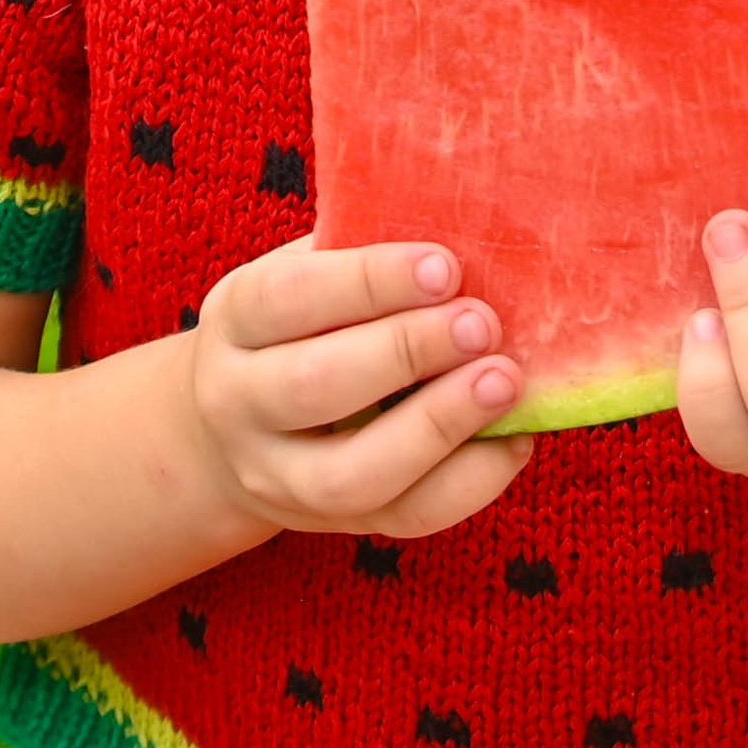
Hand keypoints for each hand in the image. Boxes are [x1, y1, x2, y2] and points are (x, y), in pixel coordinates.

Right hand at [185, 239, 534, 543]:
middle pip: (315, 388)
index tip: (444, 266)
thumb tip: (467, 223)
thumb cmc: (299, 325)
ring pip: (353, 473)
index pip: (289, 298)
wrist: (231, 432)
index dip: (368, 282)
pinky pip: (408, 517)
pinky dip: (472, 480)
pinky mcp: (339, 524)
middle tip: (483, 323)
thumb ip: (359, 254)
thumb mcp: (303, 277)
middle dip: (407, 352)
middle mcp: (240, 406)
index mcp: (235, 322)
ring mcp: (283, 479)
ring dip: (439, 426)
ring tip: (504, 380)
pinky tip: (515, 436)